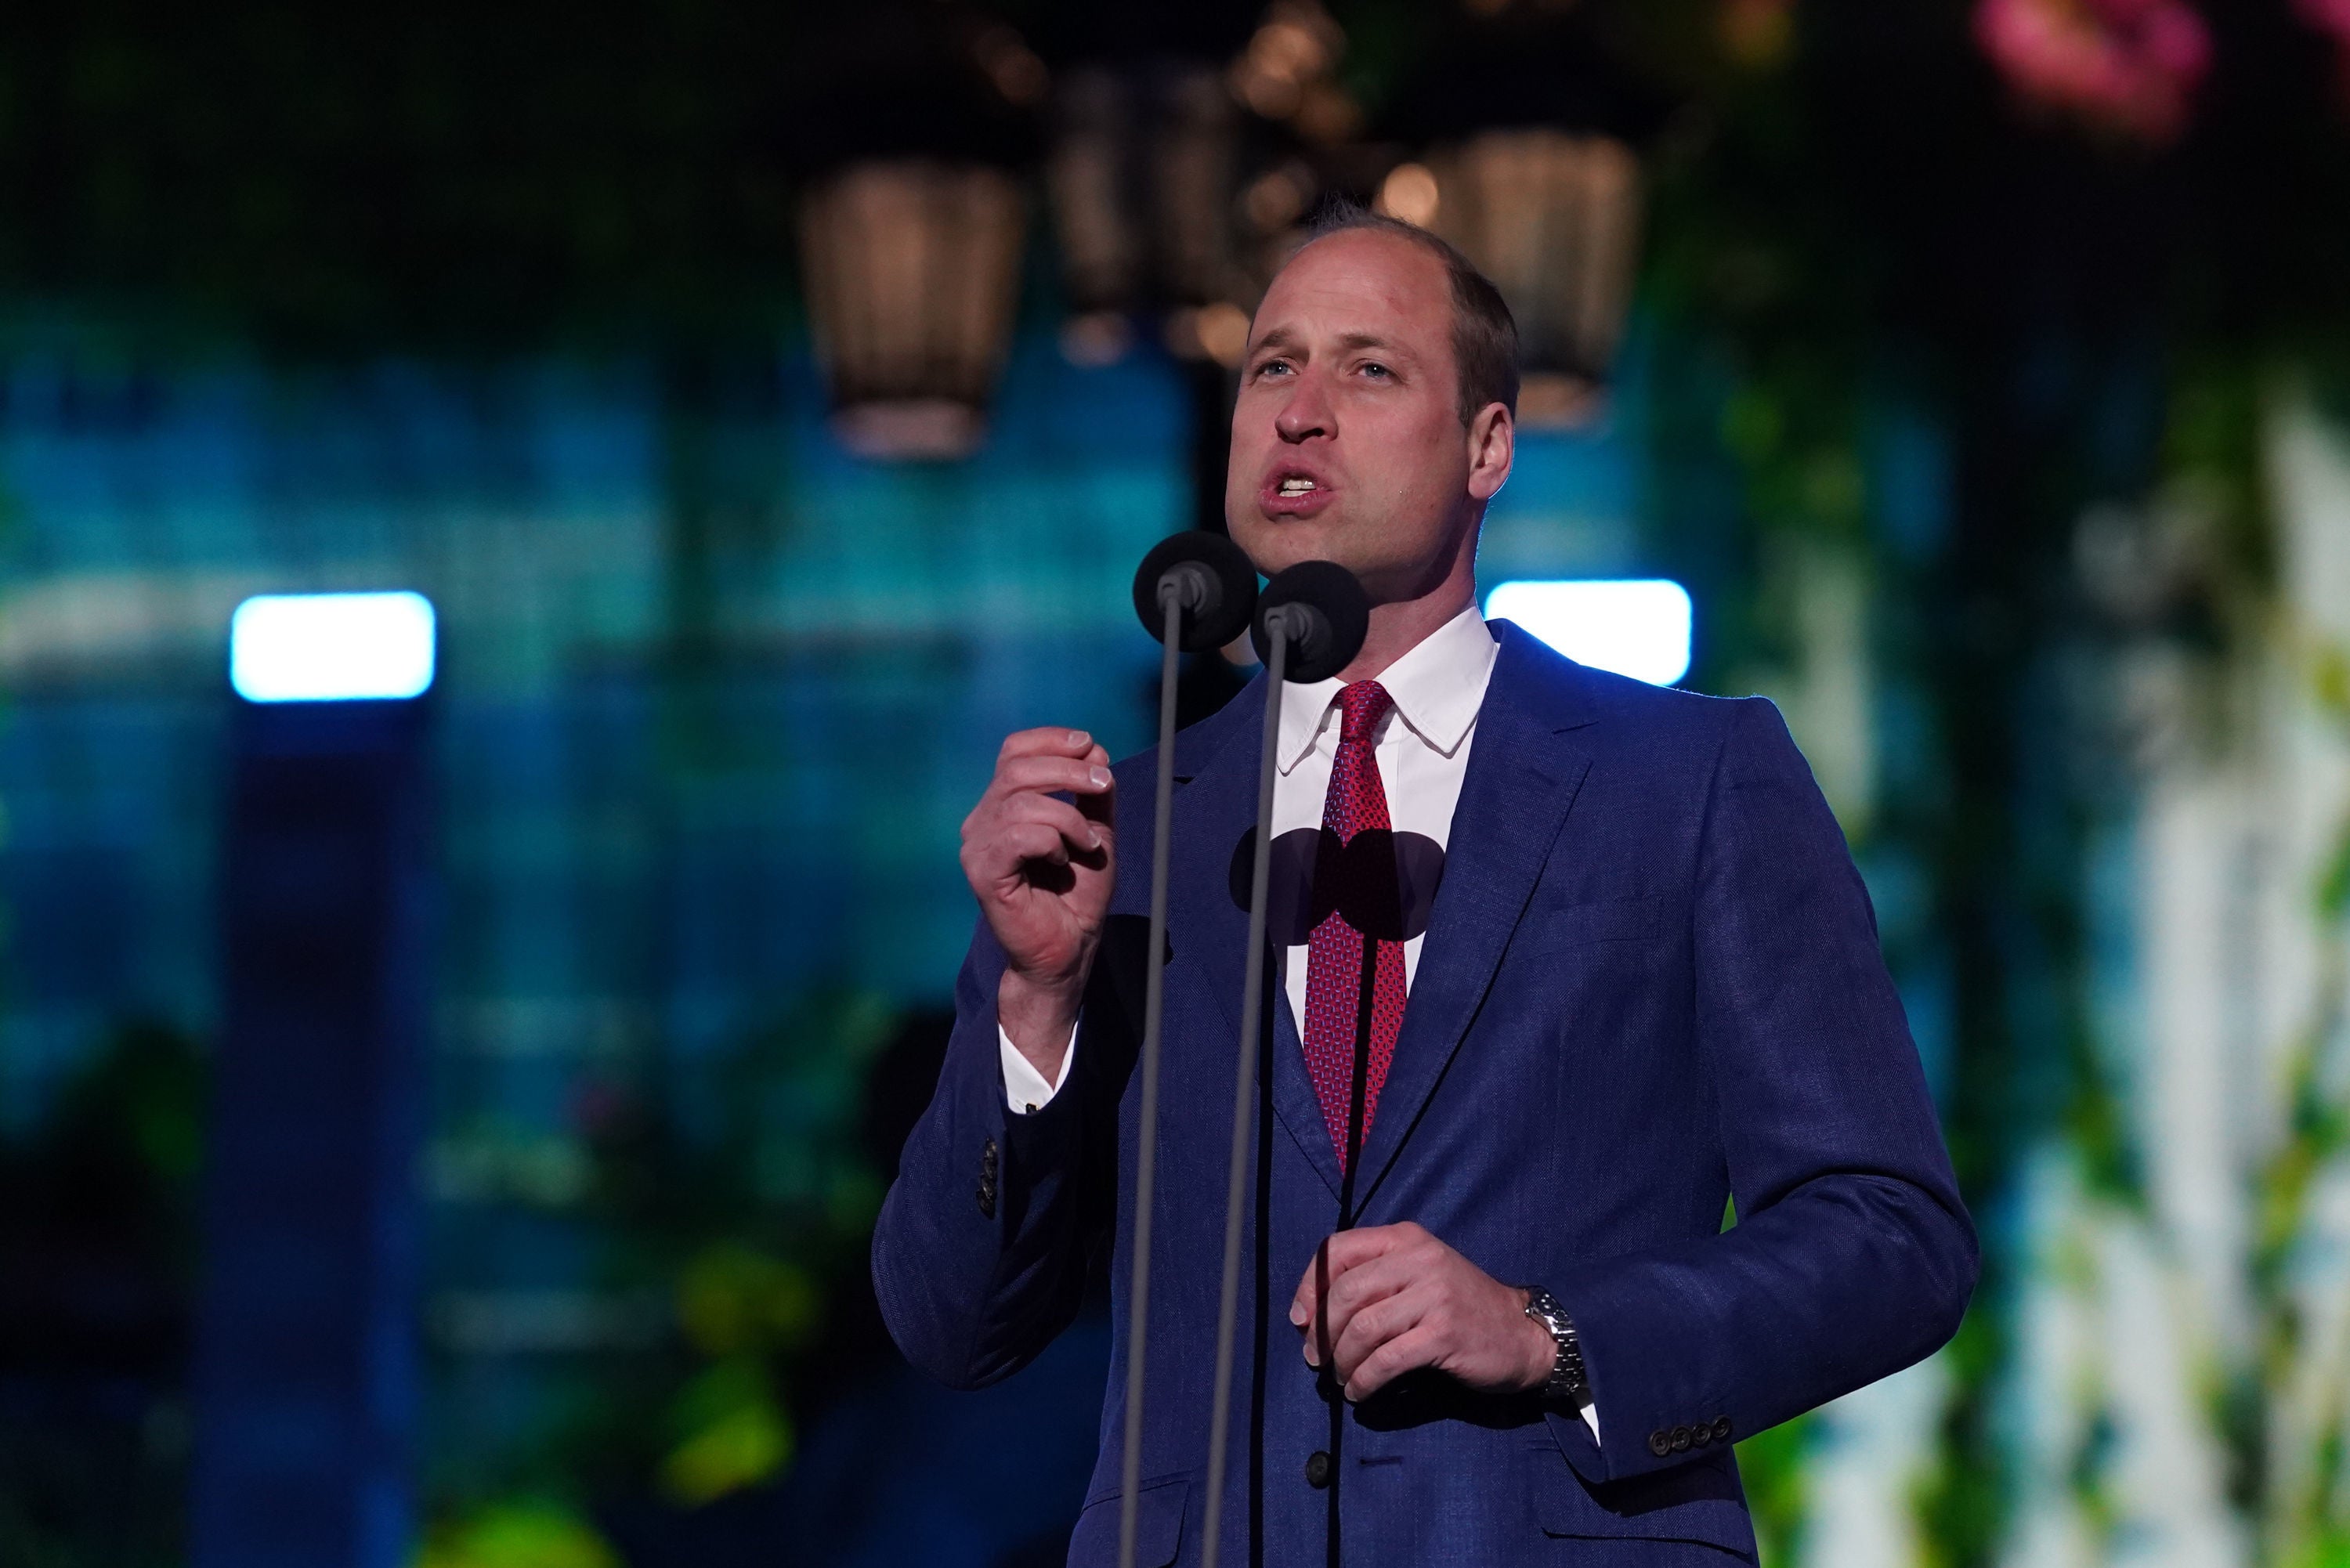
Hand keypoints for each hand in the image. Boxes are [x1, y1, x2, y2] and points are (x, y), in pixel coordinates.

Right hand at [959, 727, 1115, 1080]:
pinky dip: (1053, 842)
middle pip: (1016, 769)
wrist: (1069, 949)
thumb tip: (1094, 748)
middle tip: (1104, 784)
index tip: (1089, 745)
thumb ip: (1094, 793)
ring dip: (1068, 817)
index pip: (1013, 751)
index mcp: (1002, 806)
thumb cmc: (1077, 894)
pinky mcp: (983, 873)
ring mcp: (977, 847)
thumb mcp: (1096, 831)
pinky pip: (1019, 836)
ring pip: (1022, 801)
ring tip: (1086, 845)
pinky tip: (1062, 863)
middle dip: (1068, 769)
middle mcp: (982, 821)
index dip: (1050, 740)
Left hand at [1288, 1222, 1557, 1402]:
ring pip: (1362, 1328)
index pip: (1337, 1250)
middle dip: (1322, 1331)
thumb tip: (1310, 1312)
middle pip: (1345, 1292)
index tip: (1300, 1320)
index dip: (1309, 1285)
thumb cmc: (1460, 1307)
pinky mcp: (1443, 1334)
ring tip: (1341, 1377)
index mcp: (1405, 1238)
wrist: (1521, 1334)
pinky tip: (1360, 1391)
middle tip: (1317, 1359)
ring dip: (1342, 1360)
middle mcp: (1418, 1259)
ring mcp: (1433, 1295)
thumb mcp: (1418, 1275)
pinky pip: (1386, 1360)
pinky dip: (1364, 1380)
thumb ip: (1373, 1279)